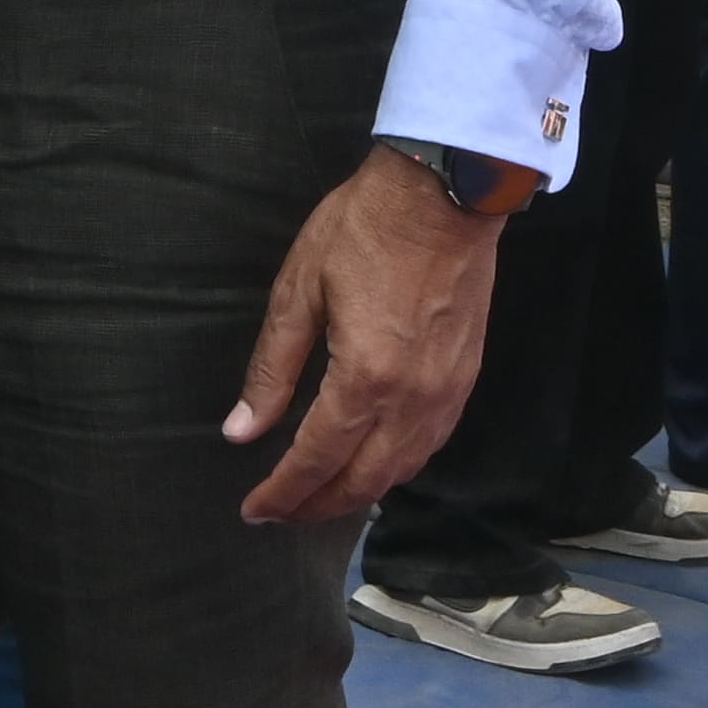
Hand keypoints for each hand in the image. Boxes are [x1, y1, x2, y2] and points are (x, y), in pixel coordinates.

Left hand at [229, 150, 503, 523]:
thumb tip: (242, 429)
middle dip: (317, 506)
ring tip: (320, 496)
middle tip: (281, 513)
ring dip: (358, 494)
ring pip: (401, 471)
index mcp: (365, 379)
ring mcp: (446, 393)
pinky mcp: (465, 379)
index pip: (316, 460)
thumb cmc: (365, 229)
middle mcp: (412, 400)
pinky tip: (374, 463)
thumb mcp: (300, 290)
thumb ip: (272, 368)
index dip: (283, 493)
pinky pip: (429, 446)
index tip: (254, 510)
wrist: (446, 194)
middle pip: (363, 482)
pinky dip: (396, 468)